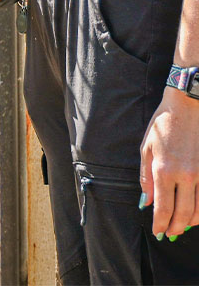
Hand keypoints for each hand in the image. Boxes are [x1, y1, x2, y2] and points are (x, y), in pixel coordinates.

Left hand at [140, 88, 198, 237]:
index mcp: (164, 170)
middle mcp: (185, 176)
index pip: (163, 208)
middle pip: (182, 214)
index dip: (160, 223)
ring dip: (189, 223)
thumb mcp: (147, 147)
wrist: (188, 105)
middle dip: (175, 228)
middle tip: (169, 234)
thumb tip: (147, 201)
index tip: (157, 231)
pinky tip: (196, 214)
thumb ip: (146, 177)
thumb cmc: (164, 124)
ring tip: (182, 227)